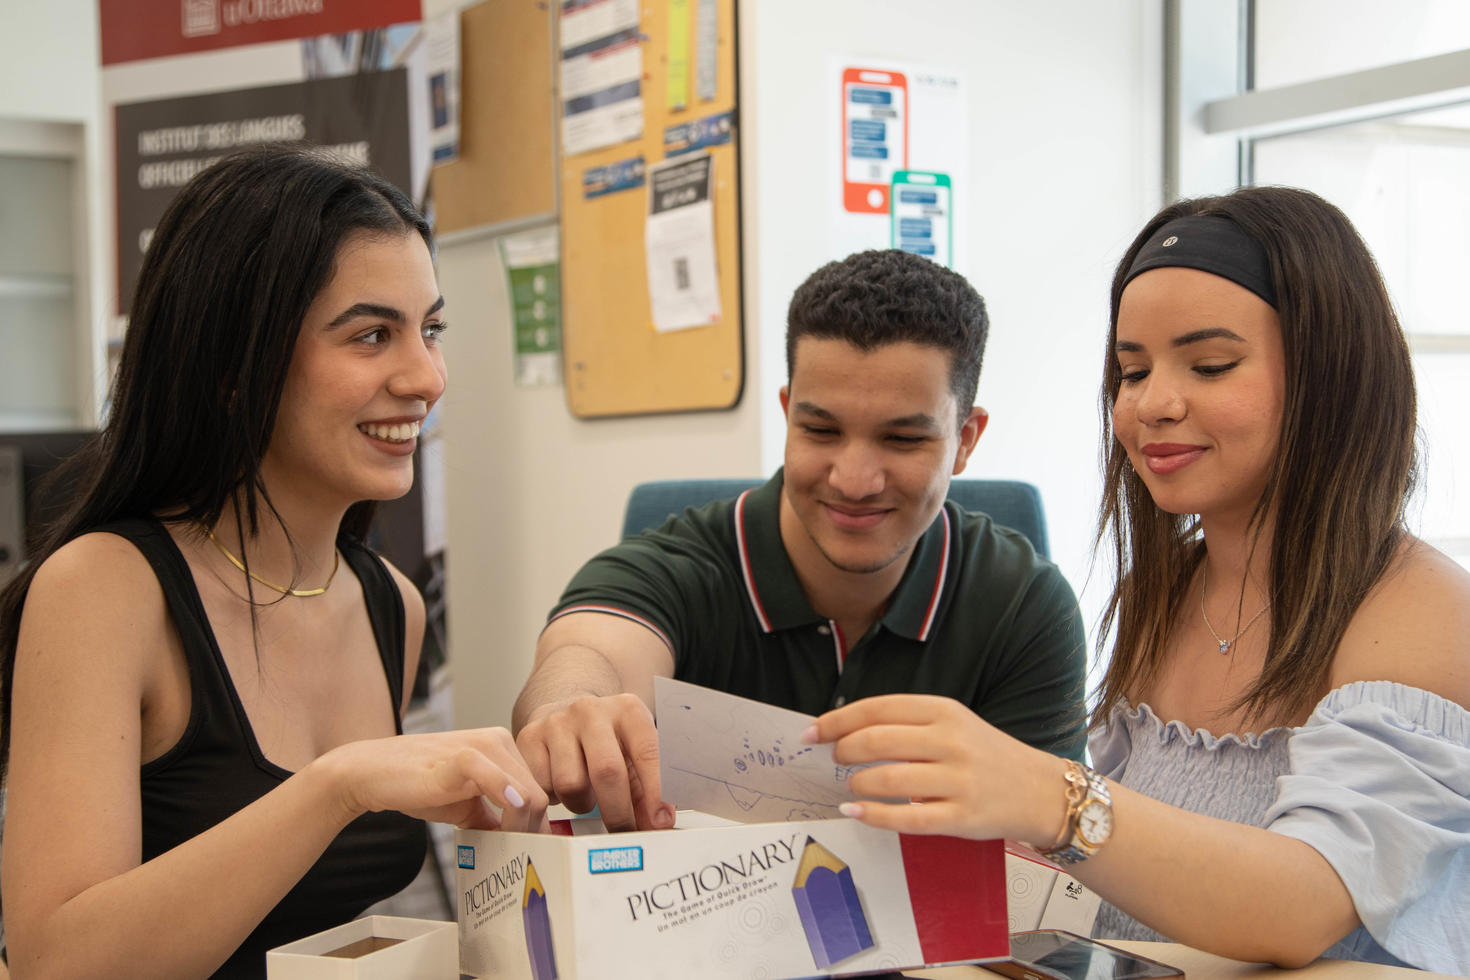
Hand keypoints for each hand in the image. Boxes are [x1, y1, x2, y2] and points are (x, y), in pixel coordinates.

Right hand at [318, 728, 549, 832]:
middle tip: (516, 859)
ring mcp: (481, 746)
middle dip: (531, 833)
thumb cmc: (419, 786)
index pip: (539, 791)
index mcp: (504, 749)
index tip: (529, 852)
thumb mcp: (467, 807)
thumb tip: (525, 847)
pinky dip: (507, 802)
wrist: (372, 773)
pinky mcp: (461, 758)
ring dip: (520, 830)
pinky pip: (496, 779)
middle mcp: (498, 741)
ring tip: (504, 852)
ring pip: (526, 793)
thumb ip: (495, 822)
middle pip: (538, 795)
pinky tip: (505, 824)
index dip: (537, 826)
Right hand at [515, 693, 674, 831]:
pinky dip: (555, 798)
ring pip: (571, 784)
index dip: (654, 792)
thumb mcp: (632, 754)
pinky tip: (561, 786)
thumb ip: (646, 789)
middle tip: (623, 833)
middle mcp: (591, 710)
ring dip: (582, 804)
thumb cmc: (607, 742)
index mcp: (627, 710)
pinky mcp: (529, 737)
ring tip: (587, 795)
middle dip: (618, 812)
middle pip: (606, 771)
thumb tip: (657, 824)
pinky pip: (542, 787)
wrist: (565, 715)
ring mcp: (557, 722)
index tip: (658, 823)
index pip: (647, 752)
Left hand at [808, 694, 1064, 842]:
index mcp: (943, 710)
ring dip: (858, 782)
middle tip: (832, 759)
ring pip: (888, 778)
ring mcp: (957, 780)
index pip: (878, 708)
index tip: (812, 732)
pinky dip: (873, 815)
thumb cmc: (985, 755)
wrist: (1039, 790)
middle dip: (843, 750)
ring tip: (851, 785)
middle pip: (877, 740)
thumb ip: (907, 724)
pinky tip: (856, 812)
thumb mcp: (953, 723)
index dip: (838, 720)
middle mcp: (950, 740)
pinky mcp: (961, 817)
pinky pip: (906, 818)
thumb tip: (847, 731)